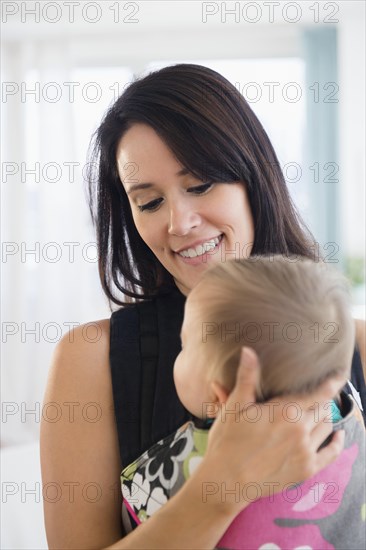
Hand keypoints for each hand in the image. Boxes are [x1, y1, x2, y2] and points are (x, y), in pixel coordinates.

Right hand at [200, 347, 344, 514]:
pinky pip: (331, 454)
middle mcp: (301, 430)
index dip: (333, 382)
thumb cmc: (228, 440)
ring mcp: (306, 451)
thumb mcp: (235, 406)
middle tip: (318, 393)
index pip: (319, 393)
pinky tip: (338, 436)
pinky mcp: (306, 470)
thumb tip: (248, 350)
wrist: (227, 480)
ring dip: (326, 416)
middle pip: (323, 408)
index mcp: (286, 411)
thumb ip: (247, 377)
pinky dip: (337, 443)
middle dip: (323, 400)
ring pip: (326, 427)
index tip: (341, 374)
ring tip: (321, 410)